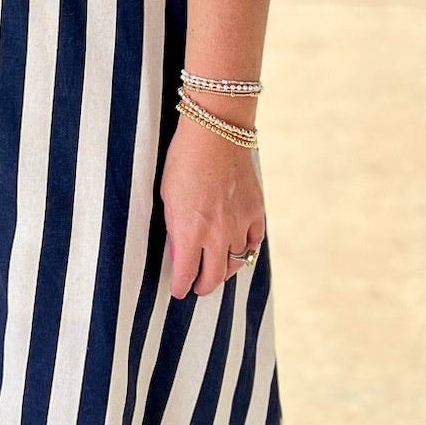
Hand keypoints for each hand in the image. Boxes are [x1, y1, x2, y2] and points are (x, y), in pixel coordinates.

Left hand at [161, 115, 264, 298]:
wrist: (216, 133)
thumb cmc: (183, 161)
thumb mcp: (168, 198)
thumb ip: (175, 229)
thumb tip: (180, 254)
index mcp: (191, 232)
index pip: (187, 274)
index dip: (181, 287)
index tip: (179, 291)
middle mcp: (218, 234)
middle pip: (214, 276)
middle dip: (203, 286)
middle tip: (198, 288)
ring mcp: (240, 224)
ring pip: (236, 263)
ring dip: (225, 272)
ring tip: (217, 273)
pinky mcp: (257, 212)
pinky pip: (253, 243)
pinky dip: (246, 251)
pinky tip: (238, 252)